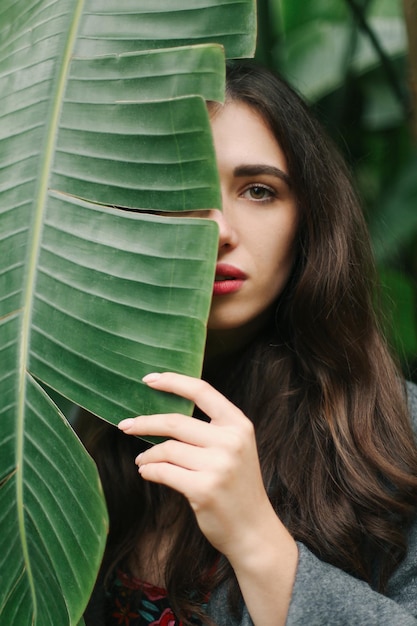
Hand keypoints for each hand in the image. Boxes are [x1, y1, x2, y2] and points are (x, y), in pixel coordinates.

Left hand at [118, 371, 272, 558]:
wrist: (253, 530)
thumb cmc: (237, 486)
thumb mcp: (235, 448)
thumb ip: (210, 428)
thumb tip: (164, 413)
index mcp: (239, 424)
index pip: (202, 391)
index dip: (173, 381)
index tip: (148, 379)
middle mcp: (231, 441)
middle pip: (176, 421)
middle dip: (145, 422)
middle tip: (125, 425)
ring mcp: (219, 465)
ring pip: (167, 449)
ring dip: (148, 455)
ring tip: (142, 460)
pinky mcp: (204, 489)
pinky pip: (164, 472)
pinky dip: (150, 471)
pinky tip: (147, 472)